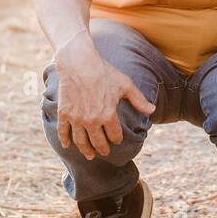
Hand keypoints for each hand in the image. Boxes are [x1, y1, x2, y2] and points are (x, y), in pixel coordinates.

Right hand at [54, 31, 155, 160]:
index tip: (117, 140)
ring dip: (86, 150)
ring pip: (81, 141)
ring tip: (89, 155)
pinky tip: (67, 145)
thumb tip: (152, 110)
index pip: (114, 135)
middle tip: (104, 152)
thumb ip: (139, 100)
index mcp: (108, 115)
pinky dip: (65, 140)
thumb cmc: (104, 71)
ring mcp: (77, 118)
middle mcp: (92, 120)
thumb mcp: (125, 84)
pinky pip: (63, 131)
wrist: (78, 62)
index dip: (117, 139)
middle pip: (98, 142)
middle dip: (102, 149)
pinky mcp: (64, 113)